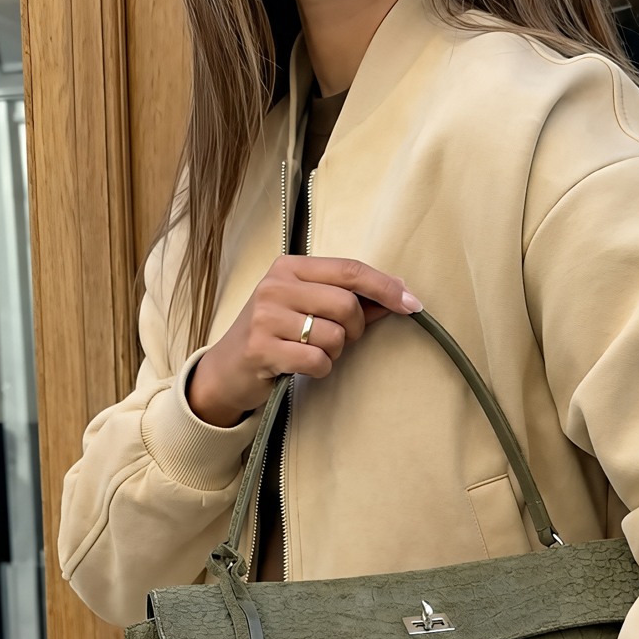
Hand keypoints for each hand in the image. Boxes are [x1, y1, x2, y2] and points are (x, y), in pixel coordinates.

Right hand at [187, 256, 422, 426]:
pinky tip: (302, 368)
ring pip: (334, 335)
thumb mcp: (306, 310)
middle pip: (347, 305)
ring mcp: (266, 315)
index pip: (350, 270)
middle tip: (341, 342)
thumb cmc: (274, 337)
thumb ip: (350, 302)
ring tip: (312, 353)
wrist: (226, 371)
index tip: (413, 304)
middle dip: (355, 330)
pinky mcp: (261, 347)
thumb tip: (399, 296)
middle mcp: (276, 285)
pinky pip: (317, 360)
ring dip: (334, 352)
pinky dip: (320, 369)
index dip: (386, 287)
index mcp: (290, 267)